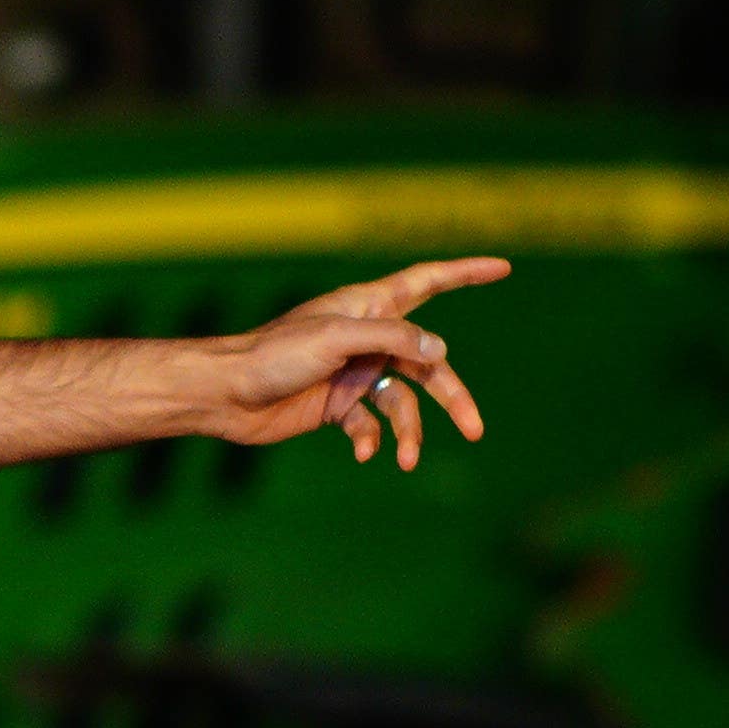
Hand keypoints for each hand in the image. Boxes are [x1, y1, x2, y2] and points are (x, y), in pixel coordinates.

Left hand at [211, 254, 504, 465]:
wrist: (225, 395)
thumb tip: (442, 352)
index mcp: (368, 307)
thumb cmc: (274, 355)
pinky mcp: (336, 406)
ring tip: (405, 460)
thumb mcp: (337, 339)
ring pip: (402, 402)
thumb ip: (392, 339)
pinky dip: (371, 440)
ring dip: (407, 432)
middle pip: (427, 364)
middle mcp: (367, 338)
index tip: (503, 267)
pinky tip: (363, 453)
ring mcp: (354, 373)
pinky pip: (369, 425)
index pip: (427, 282)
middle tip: (476, 428)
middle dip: (452, 396)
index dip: (465, 273)